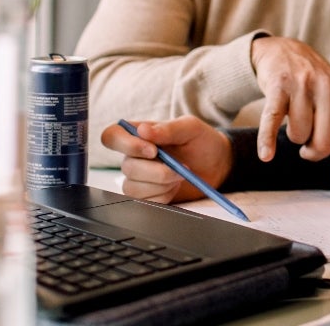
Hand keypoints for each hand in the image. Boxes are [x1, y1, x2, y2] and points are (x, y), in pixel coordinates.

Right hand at [102, 116, 231, 202]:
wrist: (217, 165)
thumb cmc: (202, 141)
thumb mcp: (190, 128)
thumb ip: (167, 128)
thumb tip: (142, 130)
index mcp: (139, 135)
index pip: (112, 136)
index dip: (126, 145)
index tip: (152, 150)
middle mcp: (134, 157)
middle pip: (127, 167)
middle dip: (157, 171)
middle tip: (180, 167)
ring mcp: (139, 179)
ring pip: (133, 188)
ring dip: (162, 184)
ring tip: (179, 176)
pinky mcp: (147, 196)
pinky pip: (145, 202)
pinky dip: (164, 196)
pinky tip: (175, 187)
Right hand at [250, 36, 329, 190]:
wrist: (284, 50)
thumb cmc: (315, 82)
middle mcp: (329, 88)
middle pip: (325, 142)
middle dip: (313, 153)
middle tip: (307, 148)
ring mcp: (303, 85)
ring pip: (299, 134)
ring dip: (294, 137)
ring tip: (293, 123)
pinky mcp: (279, 85)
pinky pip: (273, 121)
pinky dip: (268, 140)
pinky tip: (266, 155)